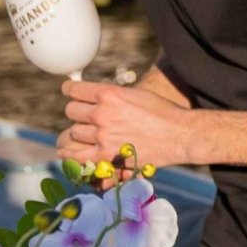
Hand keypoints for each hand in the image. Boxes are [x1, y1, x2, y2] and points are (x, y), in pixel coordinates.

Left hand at [57, 79, 193, 169]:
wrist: (180, 134)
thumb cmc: (162, 112)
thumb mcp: (136, 94)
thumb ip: (111, 96)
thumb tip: (91, 98)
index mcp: (109, 94)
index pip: (73, 90)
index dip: (71, 91)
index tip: (71, 93)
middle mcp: (102, 114)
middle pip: (70, 111)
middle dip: (78, 113)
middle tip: (86, 117)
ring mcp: (102, 136)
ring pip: (72, 133)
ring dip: (78, 133)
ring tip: (85, 135)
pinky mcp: (105, 156)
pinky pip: (74, 155)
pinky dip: (68, 153)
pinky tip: (66, 151)